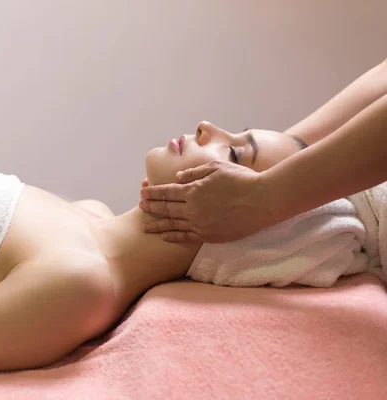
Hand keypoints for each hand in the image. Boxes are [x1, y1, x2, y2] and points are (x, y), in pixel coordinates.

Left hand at [139, 160, 275, 242]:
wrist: (263, 201)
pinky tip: (165, 236)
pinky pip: (186, 237)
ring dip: (158, 225)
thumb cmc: (241, 180)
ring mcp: (201, 224)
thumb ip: (195, 173)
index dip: (153, 192)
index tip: (143, 193)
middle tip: (140, 207)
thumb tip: (177, 177)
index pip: (167, 192)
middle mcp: (193, 209)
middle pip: (167, 208)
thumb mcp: (216, 167)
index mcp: (194, 190)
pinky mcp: (210, 236)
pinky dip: (174, 236)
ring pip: (173, 225)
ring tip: (145, 226)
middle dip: (152, 207)